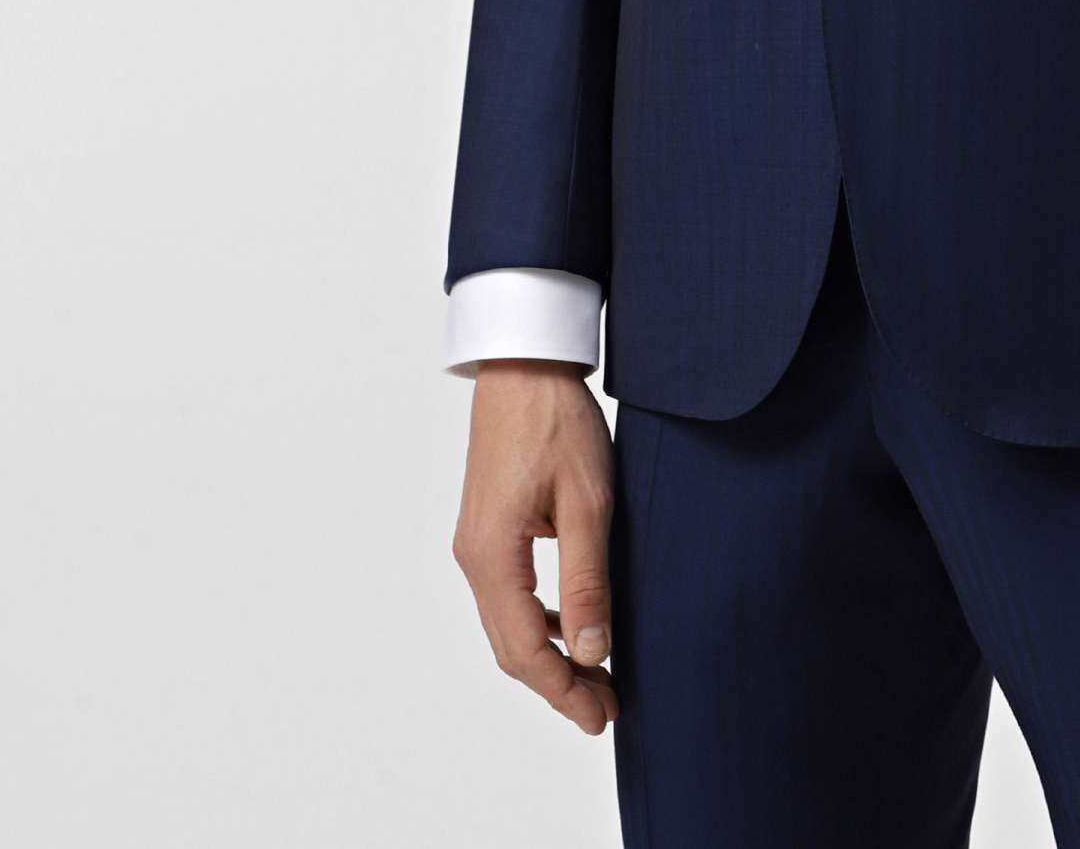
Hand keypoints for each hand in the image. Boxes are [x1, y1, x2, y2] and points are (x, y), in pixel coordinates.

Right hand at [453, 359, 619, 735]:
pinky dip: (541, 622)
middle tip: (606, 709)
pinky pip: (510, 595)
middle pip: (510, 647)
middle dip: (557, 684)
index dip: (564, 691)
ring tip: (597, 676)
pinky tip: (576, 623)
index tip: (602, 716)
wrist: (524, 362)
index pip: (526, 650)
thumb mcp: (588, 501)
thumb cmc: (556, 420)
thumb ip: (588, 579)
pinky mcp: (488, 529)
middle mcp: (474, 557)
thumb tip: (594, 651)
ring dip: (549, 655)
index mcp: (493, 555)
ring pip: (508, 624)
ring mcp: (476, 543)